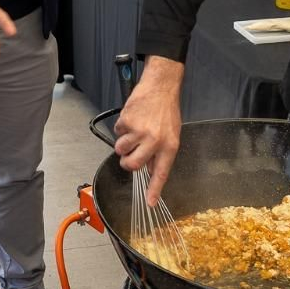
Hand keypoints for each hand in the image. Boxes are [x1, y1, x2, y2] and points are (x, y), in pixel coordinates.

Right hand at [112, 57, 183, 204]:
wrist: (160, 85)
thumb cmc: (166, 109)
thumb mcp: (171, 134)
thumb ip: (161, 152)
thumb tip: (150, 169)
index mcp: (169, 145)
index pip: (161, 173)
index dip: (154, 190)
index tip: (150, 203)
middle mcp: (155, 140)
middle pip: (133, 164)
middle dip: (127, 162)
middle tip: (128, 156)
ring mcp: (140, 131)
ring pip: (121, 149)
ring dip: (123, 142)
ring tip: (133, 130)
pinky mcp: (127, 121)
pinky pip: (118, 132)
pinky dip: (122, 127)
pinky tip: (132, 117)